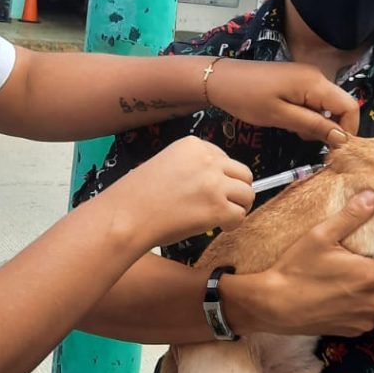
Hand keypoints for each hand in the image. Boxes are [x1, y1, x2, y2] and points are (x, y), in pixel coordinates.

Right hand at [102, 136, 253, 247]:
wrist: (126, 217)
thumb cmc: (137, 197)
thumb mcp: (165, 164)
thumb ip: (191, 167)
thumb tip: (216, 182)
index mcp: (192, 145)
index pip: (224, 158)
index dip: (221, 177)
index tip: (210, 190)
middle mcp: (207, 160)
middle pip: (243, 173)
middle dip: (236, 190)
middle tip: (224, 205)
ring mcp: (214, 183)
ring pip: (247, 194)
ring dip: (238, 207)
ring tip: (223, 217)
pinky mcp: (217, 208)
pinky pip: (239, 215)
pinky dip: (232, 224)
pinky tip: (219, 227)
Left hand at [208, 59, 359, 140]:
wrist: (220, 79)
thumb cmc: (247, 98)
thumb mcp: (280, 116)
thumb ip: (313, 125)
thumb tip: (342, 138)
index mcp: (315, 82)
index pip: (350, 106)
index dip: (348, 130)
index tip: (333, 149)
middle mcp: (316, 76)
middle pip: (339, 106)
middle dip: (330, 128)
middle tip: (308, 141)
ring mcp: (306, 77)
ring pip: (326, 106)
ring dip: (316, 123)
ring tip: (293, 130)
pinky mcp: (296, 81)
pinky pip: (312, 101)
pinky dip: (306, 115)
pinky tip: (289, 122)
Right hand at [231, 191, 373, 336]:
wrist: (273, 306)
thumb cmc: (295, 269)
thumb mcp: (320, 236)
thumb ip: (350, 217)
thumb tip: (372, 197)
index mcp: (372, 276)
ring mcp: (365, 319)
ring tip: (363, 279)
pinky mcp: (353, 331)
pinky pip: (369, 317)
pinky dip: (364, 307)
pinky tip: (347, 296)